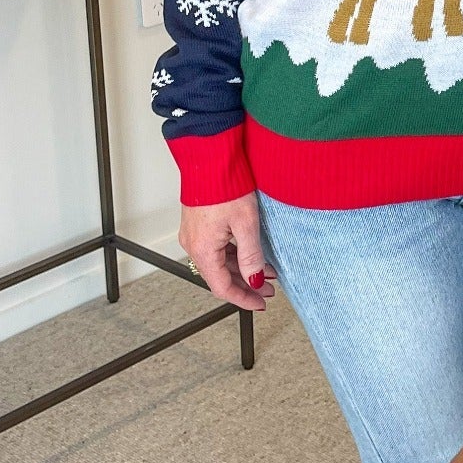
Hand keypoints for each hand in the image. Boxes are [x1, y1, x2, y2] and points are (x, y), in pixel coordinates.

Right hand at [178, 195, 275, 313]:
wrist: (210, 159)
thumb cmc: (225, 186)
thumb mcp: (246, 224)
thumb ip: (250, 256)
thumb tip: (255, 280)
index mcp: (203, 250)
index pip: (223, 287)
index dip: (244, 299)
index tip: (260, 303)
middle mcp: (194, 245)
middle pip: (220, 277)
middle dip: (246, 285)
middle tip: (268, 289)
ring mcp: (194, 235)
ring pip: (219, 263)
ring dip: (241, 270)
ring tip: (265, 272)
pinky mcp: (199, 225)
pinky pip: (215, 249)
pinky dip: (233, 256)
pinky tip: (250, 255)